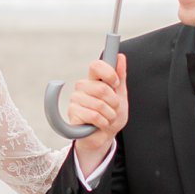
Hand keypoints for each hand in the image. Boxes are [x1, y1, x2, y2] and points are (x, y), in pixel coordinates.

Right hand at [71, 52, 127, 176]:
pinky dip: (103, 123)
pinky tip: (100, 125)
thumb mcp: (121, 96)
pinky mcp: (73, 112)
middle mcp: (83, 87)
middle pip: (102, 88)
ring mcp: (76, 99)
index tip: (116, 84)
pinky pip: (94, 116)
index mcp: (94, 80)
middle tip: (113, 109)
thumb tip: (121, 57)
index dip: (109, 73)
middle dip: (113, 102)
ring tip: (107, 118)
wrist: (104, 136)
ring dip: (109, 115)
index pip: (96, 66)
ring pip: (99, 104)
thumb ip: (121, 77)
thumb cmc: (111, 115)